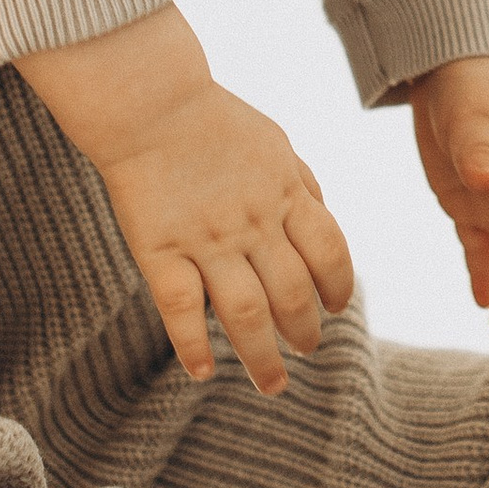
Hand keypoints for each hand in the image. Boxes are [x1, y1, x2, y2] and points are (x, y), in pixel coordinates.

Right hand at [17, 4, 355, 390]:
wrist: (150, 103)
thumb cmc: (213, 122)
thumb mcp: (275, 144)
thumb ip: (301, 184)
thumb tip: (322, 217)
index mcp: (285, 195)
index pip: (329, 253)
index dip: (338, 287)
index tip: (336, 308)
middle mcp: (253, 223)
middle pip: (294, 294)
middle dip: (306, 331)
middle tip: (307, 350)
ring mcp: (207, 240)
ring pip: (246, 313)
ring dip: (262, 356)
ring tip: (272, 383)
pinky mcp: (160, 250)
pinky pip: (180, 309)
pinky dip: (192, 346)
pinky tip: (201, 372)